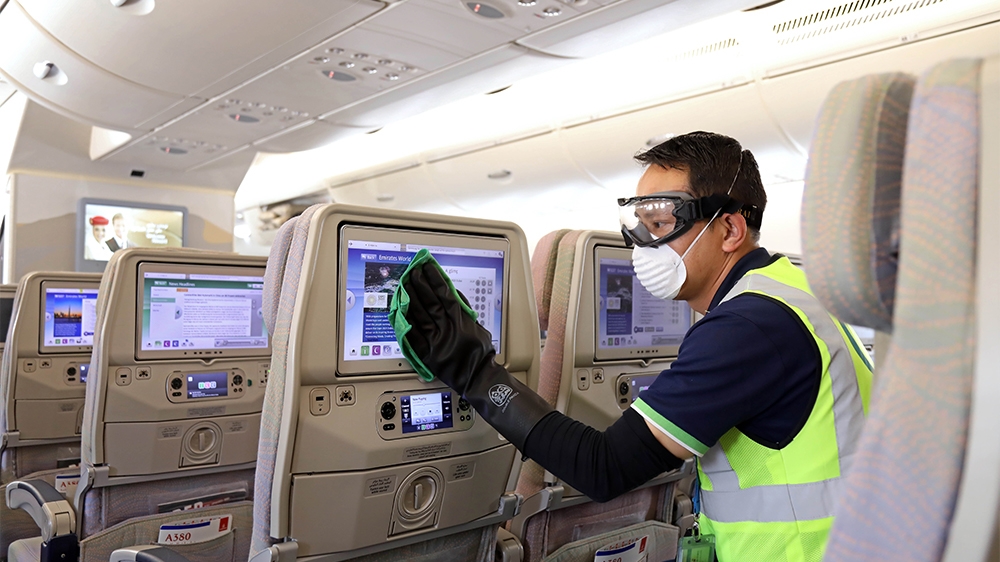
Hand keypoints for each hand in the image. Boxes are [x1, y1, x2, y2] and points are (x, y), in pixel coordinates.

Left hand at [401, 262, 495, 395]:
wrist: (478, 377)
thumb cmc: (480, 353)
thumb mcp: (478, 327)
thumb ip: (465, 311)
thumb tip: (453, 294)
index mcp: (461, 322)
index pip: (445, 295)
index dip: (434, 279)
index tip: (427, 268)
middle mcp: (447, 330)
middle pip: (430, 302)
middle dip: (419, 285)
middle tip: (412, 272)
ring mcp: (436, 342)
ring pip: (419, 316)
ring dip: (411, 299)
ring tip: (404, 286)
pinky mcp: (428, 355)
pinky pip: (413, 337)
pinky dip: (407, 324)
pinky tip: (400, 311)